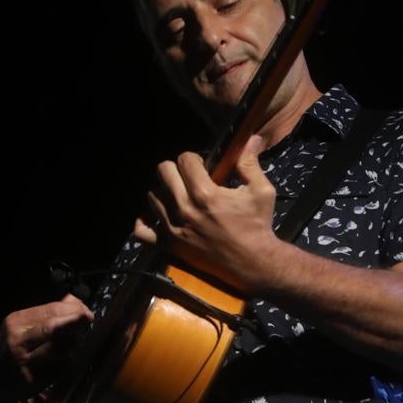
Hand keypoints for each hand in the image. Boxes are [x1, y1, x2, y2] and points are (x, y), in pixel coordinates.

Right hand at [0, 293, 93, 380]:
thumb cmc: (15, 347)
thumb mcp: (23, 326)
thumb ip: (47, 313)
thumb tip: (73, 300)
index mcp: (16, 322)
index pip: (51, 310)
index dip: (73, 310)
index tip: (86, 312)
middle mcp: (18, 340)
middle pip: (54, 327)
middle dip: (75, 322)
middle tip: (88, 320)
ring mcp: (25, 361)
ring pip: (60, 348)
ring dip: (73, 344)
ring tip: (74, 343)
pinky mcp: (34, 379)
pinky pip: (60, 367)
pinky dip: (67, 363)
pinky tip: (63, 361)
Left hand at [132, 134, 280, 291]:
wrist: (253, 263)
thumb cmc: (257, 226)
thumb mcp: (260, 191)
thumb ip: (249, 163)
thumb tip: (251, 139)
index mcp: (205, 194)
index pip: (184, 159)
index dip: (194, 158)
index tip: (203, 166)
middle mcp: (184, 209)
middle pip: (163, 171)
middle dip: (177, 169)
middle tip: (190, 178)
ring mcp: (173, 228)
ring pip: (152, 195)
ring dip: (165, 191)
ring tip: (180, 196)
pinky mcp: (169, 245)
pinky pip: (141, 230)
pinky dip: (146, 220)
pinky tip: (159, 214)